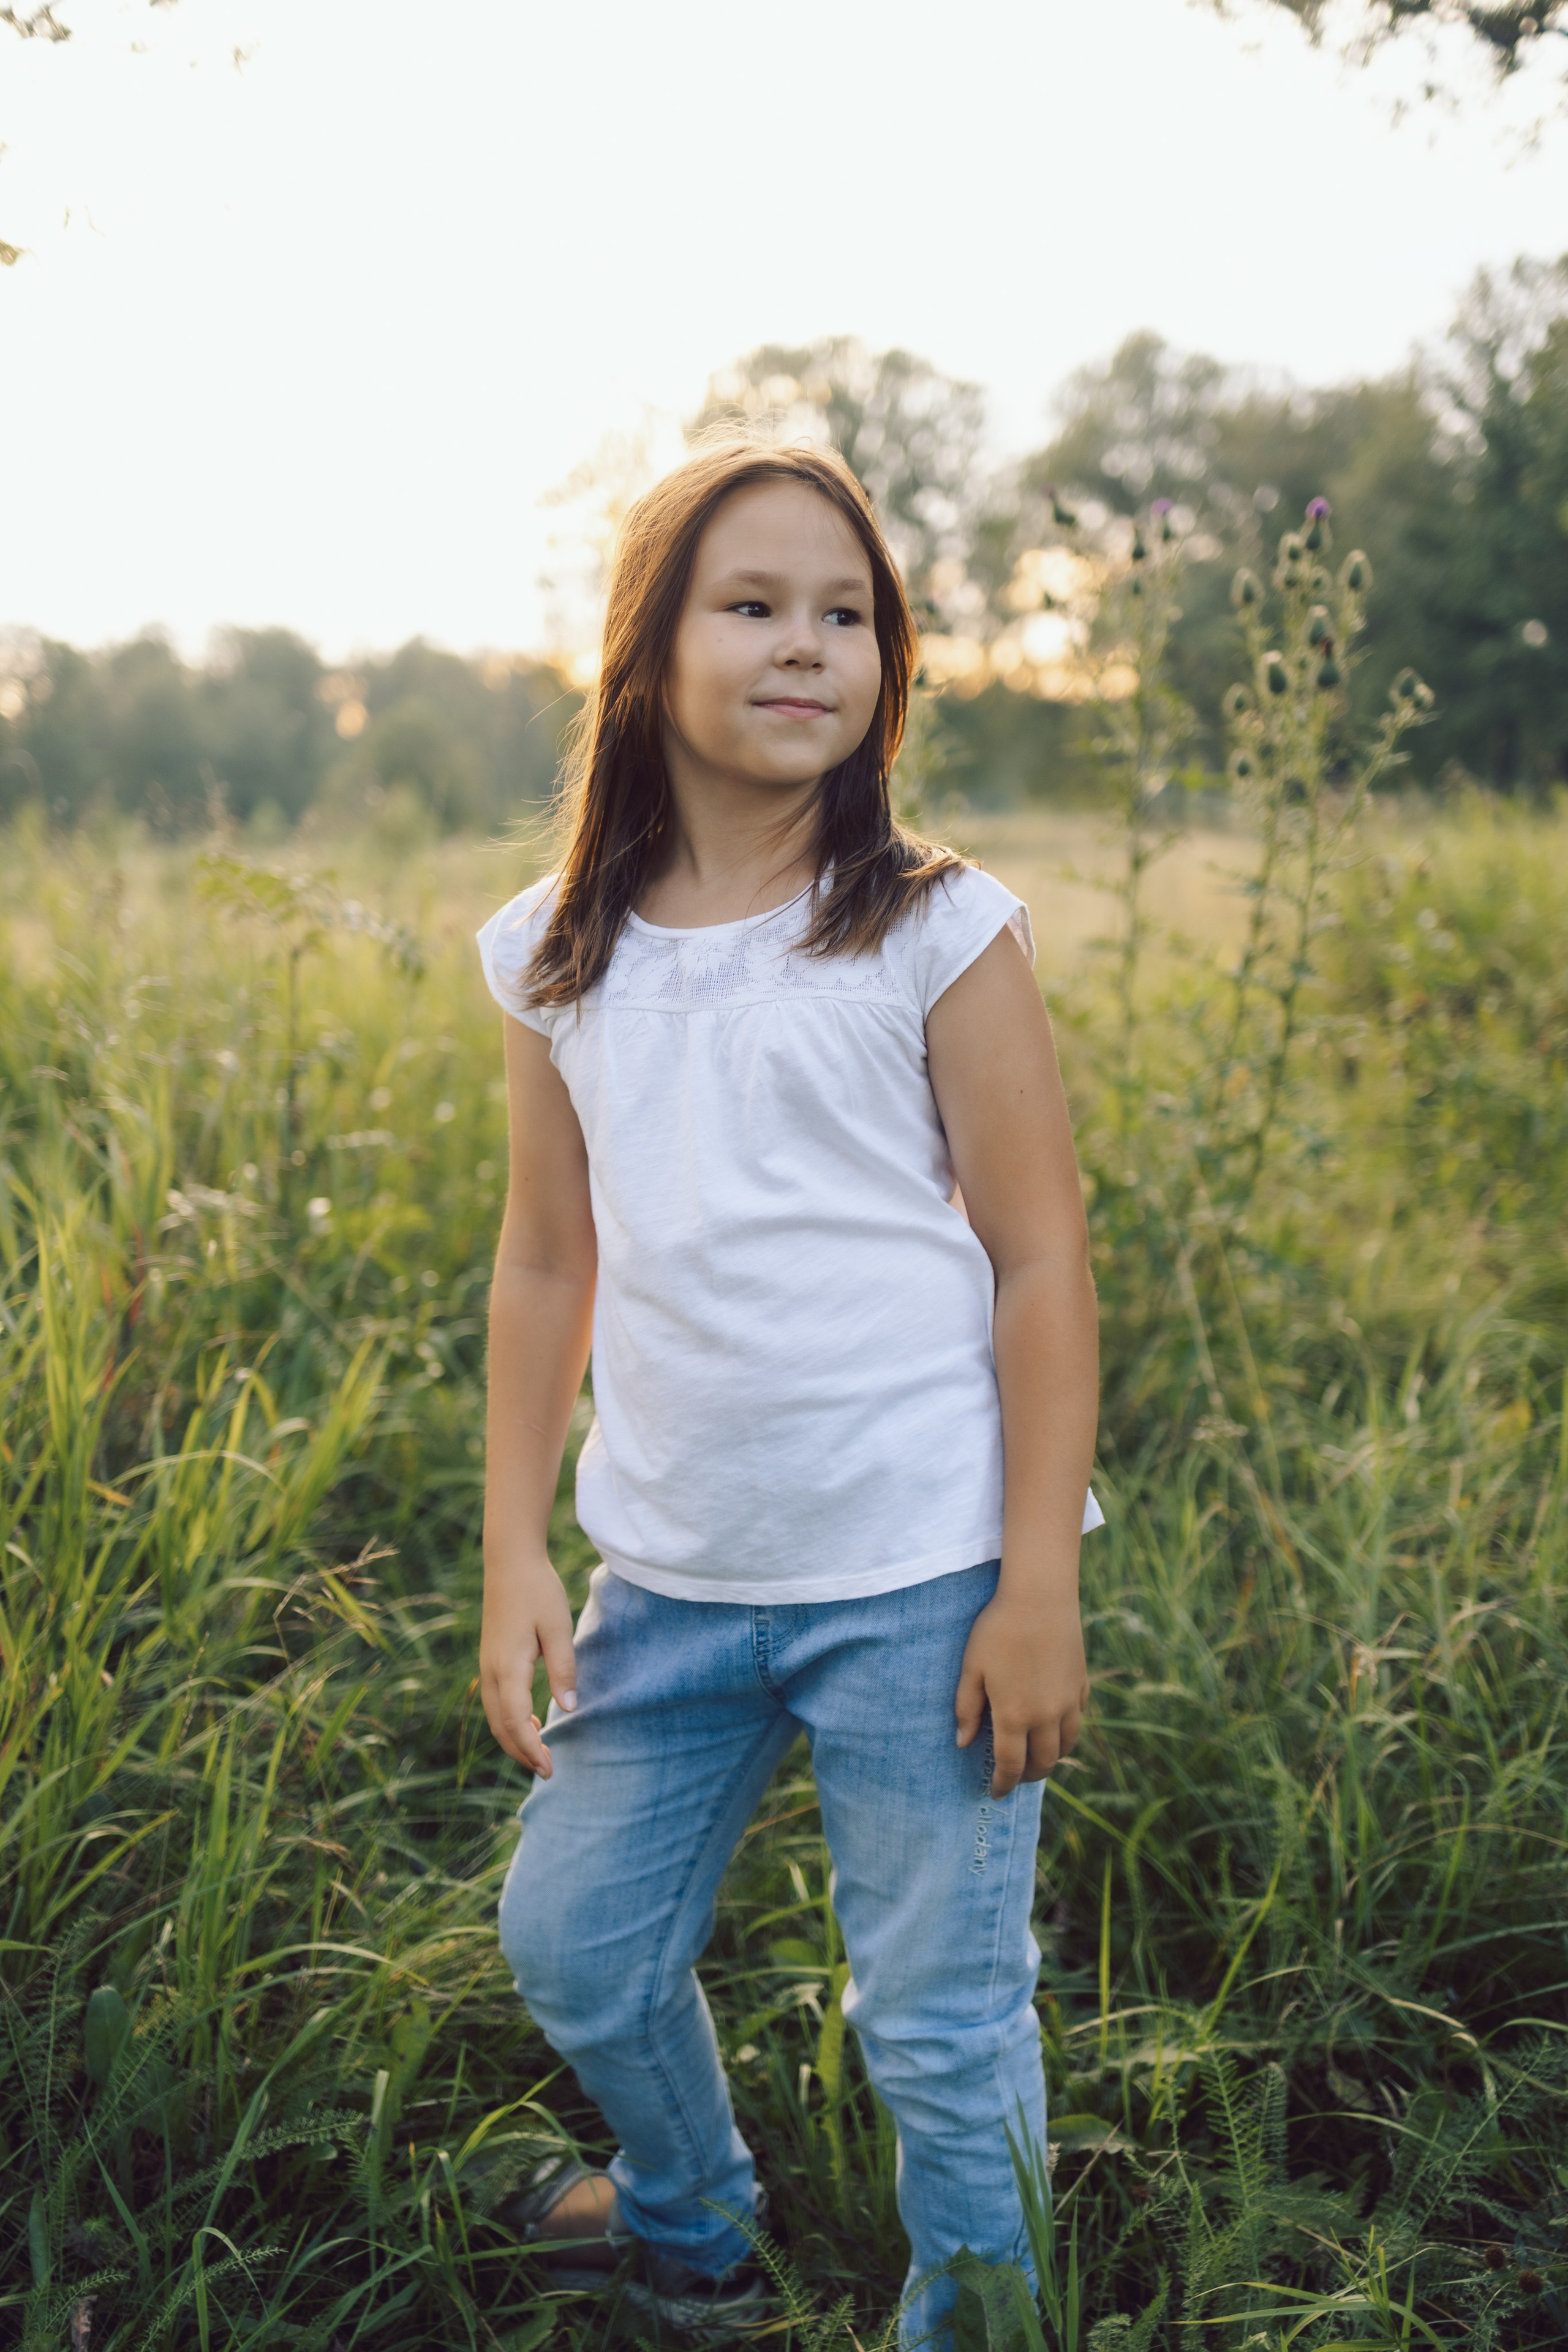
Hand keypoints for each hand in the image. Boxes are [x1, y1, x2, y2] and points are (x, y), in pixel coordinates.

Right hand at [479, 1554, 577, 1774]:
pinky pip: (495, 1702)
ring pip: (494, 1716)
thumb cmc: (538, 1591)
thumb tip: (568, 1708)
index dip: (530, 1748)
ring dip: (514, 1739)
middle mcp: (491, 1671)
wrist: (509, 1561)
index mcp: (508, 1666)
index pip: (515, 1721)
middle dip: (521, 1752)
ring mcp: (487, 1666)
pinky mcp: (490, 1660)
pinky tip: (531, 1722)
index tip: (549, 1768)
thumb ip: (564, 1669)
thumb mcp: (558, 1627)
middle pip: (499, 1726)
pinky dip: (509, 1721)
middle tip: (548, 1770)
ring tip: (539, 1754)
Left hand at [954, 1587, 1087, 1797]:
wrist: (1040, 1597)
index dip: (1003, 1784)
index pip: (1010, 1766)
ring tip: (1036, 1756)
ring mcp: (1069, 1701)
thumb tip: (964, 1743)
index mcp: (1015, 1716)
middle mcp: (1046, 1716)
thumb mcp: (971, 1669)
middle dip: (1028, 1776)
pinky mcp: (1082, 1684)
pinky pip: (1077, 1719)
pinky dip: (1066, 1731)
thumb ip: (967, 1709)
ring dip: (1051, 1757)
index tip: (995, 1793)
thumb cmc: (997, 1630)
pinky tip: (1054, 1725)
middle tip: (1014, 1776)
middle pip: (1043, 1763)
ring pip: (1066, 1745)